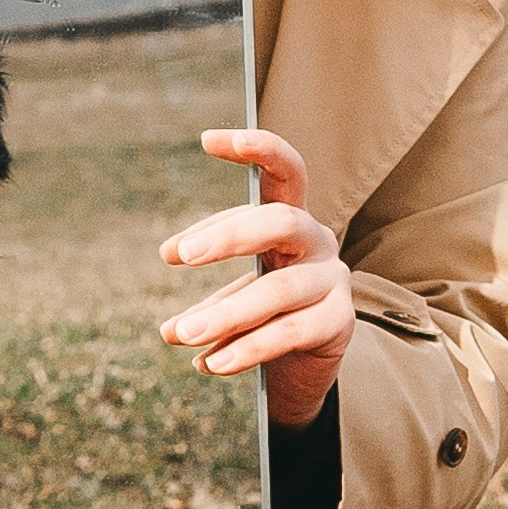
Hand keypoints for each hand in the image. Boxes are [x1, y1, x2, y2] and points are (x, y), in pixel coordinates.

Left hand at [159, 128, 354, 429]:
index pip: (283, 172)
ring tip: (181, 333)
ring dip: (225, 313)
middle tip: (181, 254)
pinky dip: (246, 349)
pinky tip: (211, 364)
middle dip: (229, 235)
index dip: (255, 148)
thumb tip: (168, 331)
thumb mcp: (235, 299)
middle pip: (280, 221)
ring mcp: (334, 280)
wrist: (306, 369)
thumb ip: (209, 306)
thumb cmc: (263, 319)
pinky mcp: (339, 321)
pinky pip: (289, 332)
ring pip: (279, 288)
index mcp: (291, 220)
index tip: (207, 139)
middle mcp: (317, 241)